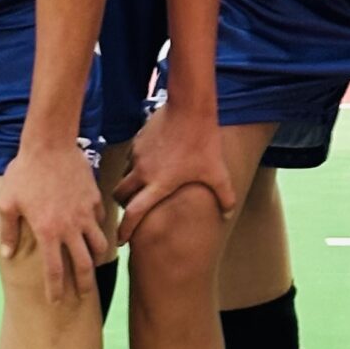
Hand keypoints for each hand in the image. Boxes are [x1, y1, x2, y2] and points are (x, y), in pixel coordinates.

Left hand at [0, 136, 111, 304]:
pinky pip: (100, 220)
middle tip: (84, 295)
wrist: (50, 144)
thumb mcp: (8, 202)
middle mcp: (70, 228)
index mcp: (47, 232)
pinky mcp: (94, 199)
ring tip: (93, 263)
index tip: (57, 301)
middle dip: (84, 284)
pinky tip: (92, 229)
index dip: (56, 290)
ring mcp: (85, 214)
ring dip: (97, 258)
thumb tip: (7, 253)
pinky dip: (97, 229)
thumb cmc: (25, 172)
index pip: (54, 272)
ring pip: (99, 245)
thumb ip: (8, 231)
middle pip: (83, 265)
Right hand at [115, 101, 236, 241]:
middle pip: (120, 196)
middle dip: (123, 206)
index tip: (120, 241)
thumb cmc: (204, 141)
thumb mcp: (218, 172)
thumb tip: (228, 215)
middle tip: (131, 211)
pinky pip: (130, 159)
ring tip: (142, 188)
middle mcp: (143, 172)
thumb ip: (224, 196)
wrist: (189, 107)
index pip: (134, 213)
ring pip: (123, 176)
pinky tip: (150, 165)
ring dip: (129, 185)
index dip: (125, 230)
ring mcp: (137, 155)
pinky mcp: (137, 140)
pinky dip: (134, 167)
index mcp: (159, 184)